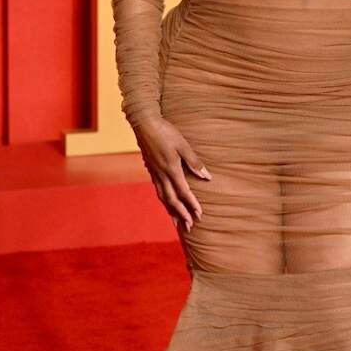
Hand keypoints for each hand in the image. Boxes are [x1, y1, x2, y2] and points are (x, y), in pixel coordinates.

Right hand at [133, 116, 209, 230]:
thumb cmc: (166, 132)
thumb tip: (206, 177)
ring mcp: (154, 173)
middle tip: (189, 227)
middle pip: (171, 200)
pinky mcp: (151, 169)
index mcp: (171, 169)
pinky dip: (164, 200)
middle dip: (180, 214)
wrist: (143, 124)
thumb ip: (194, 162)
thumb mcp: (183, 145)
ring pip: (162, 197)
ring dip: (171, 211)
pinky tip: (167, 204)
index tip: (199, 215)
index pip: (183, 192)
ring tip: (177, 222)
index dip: (191, 205)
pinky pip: (158, 190)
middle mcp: (161, 174)